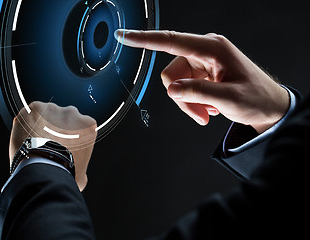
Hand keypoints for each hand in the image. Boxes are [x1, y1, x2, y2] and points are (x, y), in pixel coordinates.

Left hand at [10, 101, 96, 190]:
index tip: (64, 146)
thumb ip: (82, 165)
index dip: (71, 138)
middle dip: (57, 128)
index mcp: (88, 124)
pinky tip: (25, 136)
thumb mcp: (82, 173)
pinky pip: (30, 113)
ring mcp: (53, 108)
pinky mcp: (35, 108)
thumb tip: (80, 175)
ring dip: (42, 124)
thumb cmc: (64, 171)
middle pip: (64, 118)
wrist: (44, 168)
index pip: (80, 127)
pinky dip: (27, 123)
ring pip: (46, 114)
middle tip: (49, 144)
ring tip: (35, 142)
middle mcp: (73, 112)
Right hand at [115, 30, 289, 132]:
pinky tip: (209, 108)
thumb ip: (198, 93)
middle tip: (200, 113)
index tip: (124, 35)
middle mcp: (204, 52)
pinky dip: (191, 103)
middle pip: (171, 73)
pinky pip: (182, 89)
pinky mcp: (200, 74)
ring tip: (207, 112)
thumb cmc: (256, 98)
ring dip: (187, 103)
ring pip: (175, 84)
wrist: (268, 107)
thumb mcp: (230, 99)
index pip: (171, 41)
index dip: (145, 39)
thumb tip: (171, 89)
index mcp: (212, 48)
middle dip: (181, 98)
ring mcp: (201, 63)